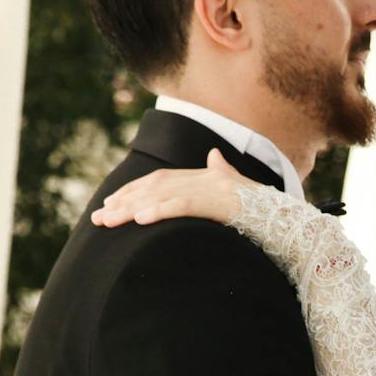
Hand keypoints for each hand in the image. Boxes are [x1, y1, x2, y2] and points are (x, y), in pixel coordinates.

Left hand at [92, 148, 250, 228]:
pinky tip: (140, 219)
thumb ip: (220, 169)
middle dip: (121, 203)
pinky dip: (160, 211)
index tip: (110, 203)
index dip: (131, 191)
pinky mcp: (212, 202)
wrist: (277, 210)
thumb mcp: (232, 182)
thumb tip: (215, 154)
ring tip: (109, 221)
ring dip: (131, 209)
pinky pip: (180, 206)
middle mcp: (195, 179)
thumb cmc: (255, 198)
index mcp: (195, 176)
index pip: (155, 181)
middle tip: (98, 219)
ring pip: (158, 197)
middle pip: (150, 189)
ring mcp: (203, 190)